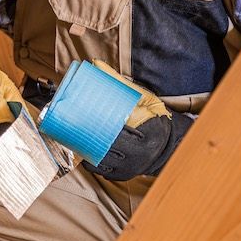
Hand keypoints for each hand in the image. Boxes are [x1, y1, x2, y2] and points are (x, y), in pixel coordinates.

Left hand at [82, 61, 192, 180]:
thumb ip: (121, 84)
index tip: (82, 116)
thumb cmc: (155, 117)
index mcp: (147, 136)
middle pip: (106, 146)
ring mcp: (131, 168)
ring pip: (102, 160)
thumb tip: (96, 65)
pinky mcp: (124, 175)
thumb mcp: (144, 98)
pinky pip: (103, 170)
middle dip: (88, 137)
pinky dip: (91, 161)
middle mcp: (139, 155)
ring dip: (86, 150)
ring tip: (72, 137)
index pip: (118, 132)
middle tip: (71, 125)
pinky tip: (82, 151)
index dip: (99, 126)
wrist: (169, 144)